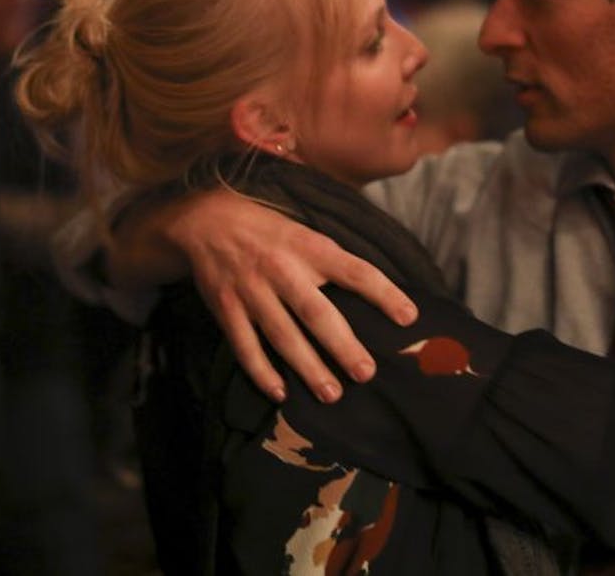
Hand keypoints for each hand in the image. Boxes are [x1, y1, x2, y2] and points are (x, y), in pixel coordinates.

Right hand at [164, 189, 417, 402]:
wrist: (206, 219)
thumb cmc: (267, 230)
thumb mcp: (304, 230)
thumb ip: (332, 259)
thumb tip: (373, 291)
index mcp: (309, 247)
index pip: (355, 271)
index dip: (384, 293)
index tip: (408, 317)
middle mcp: (282, 269)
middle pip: (317, 313)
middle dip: (343, 346)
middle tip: (367, 373)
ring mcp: (252, 290)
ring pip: (283, 336)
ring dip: (308, 368)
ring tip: (331, 394)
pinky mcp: (226, 308)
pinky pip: (244, 345)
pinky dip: (261, 371)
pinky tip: (280, 393)